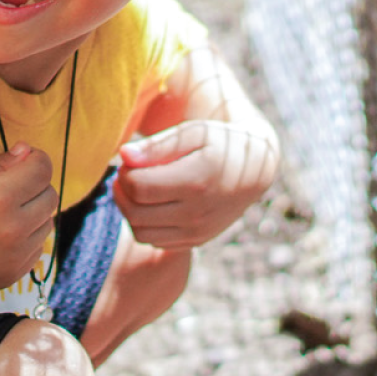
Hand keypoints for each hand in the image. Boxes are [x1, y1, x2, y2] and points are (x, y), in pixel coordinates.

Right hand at [0, 145, 56, 294]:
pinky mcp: (13, 275)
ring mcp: (16, 255)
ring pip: (48, 223)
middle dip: (35, 185)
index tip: (23, 159)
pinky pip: (38, 248)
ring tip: (3, 212)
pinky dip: (27, 238)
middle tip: (11, 186)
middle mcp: (15, 228)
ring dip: (33, 213)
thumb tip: (27, 152)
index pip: (43, 169)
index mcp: (0, 197)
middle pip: (51, 195)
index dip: (36, 158)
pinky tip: (1, 235)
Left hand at [114, 120, 277, 249]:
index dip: (125, 173)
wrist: (254, 171)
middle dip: (122, 192)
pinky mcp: (196, 241)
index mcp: (196, 182)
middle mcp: (197, 213)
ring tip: (137, 189)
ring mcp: (197, 232)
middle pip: (135, 212)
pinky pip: (155, 241)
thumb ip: (157, 145)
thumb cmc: (219, 144)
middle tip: (127, 174)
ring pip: (141, 232)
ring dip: (129, 211)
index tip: (130, 160)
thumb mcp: (193, 133)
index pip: (138, 187)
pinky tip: (152, 203)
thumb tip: (124, 155)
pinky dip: (145, 225)